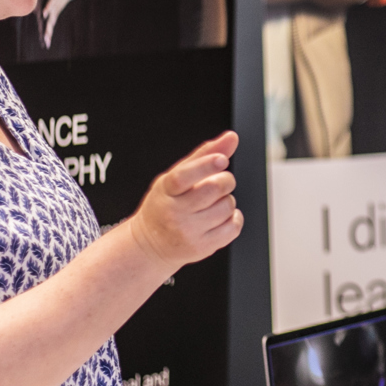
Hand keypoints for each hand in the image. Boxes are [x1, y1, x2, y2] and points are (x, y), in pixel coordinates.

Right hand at [128, 132, 243, 270]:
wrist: (151, 245)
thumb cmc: (166, 204)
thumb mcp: (176, 177)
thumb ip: (204, 155)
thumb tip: (232, 137)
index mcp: (166, 190)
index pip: (184, 176)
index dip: (205, 166)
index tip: (222, 160)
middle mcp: (175, 213)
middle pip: (213, 189)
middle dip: (225, 180)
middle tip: (219, 182)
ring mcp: (188, 232)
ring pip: (227, 206)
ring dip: (227, 201)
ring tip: (213, 204)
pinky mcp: (203, 248)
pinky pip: (233, 227)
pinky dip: (234, 219)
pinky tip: (220, 218)